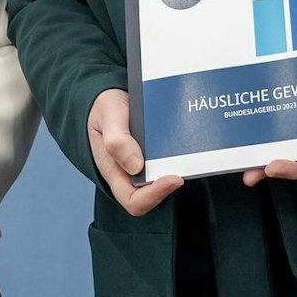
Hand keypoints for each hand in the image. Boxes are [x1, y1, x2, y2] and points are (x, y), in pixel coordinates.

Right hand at [89, 89, 183, 215]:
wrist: (112, 96)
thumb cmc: (105, 110)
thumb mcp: (107, 117)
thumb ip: (116, 140)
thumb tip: (136, 166)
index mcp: (115, 172)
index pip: (134, 200)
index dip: (154, 196)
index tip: (174, 178)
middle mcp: (131, 173)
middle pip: (154, 193)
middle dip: (170, 183)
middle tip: (188, 164)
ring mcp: (146, 164)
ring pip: (165, 177)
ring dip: (178, 168)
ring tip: (191, 150)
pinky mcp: (157, 153)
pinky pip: (170, 160)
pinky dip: (180, 155)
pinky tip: (188, 140)